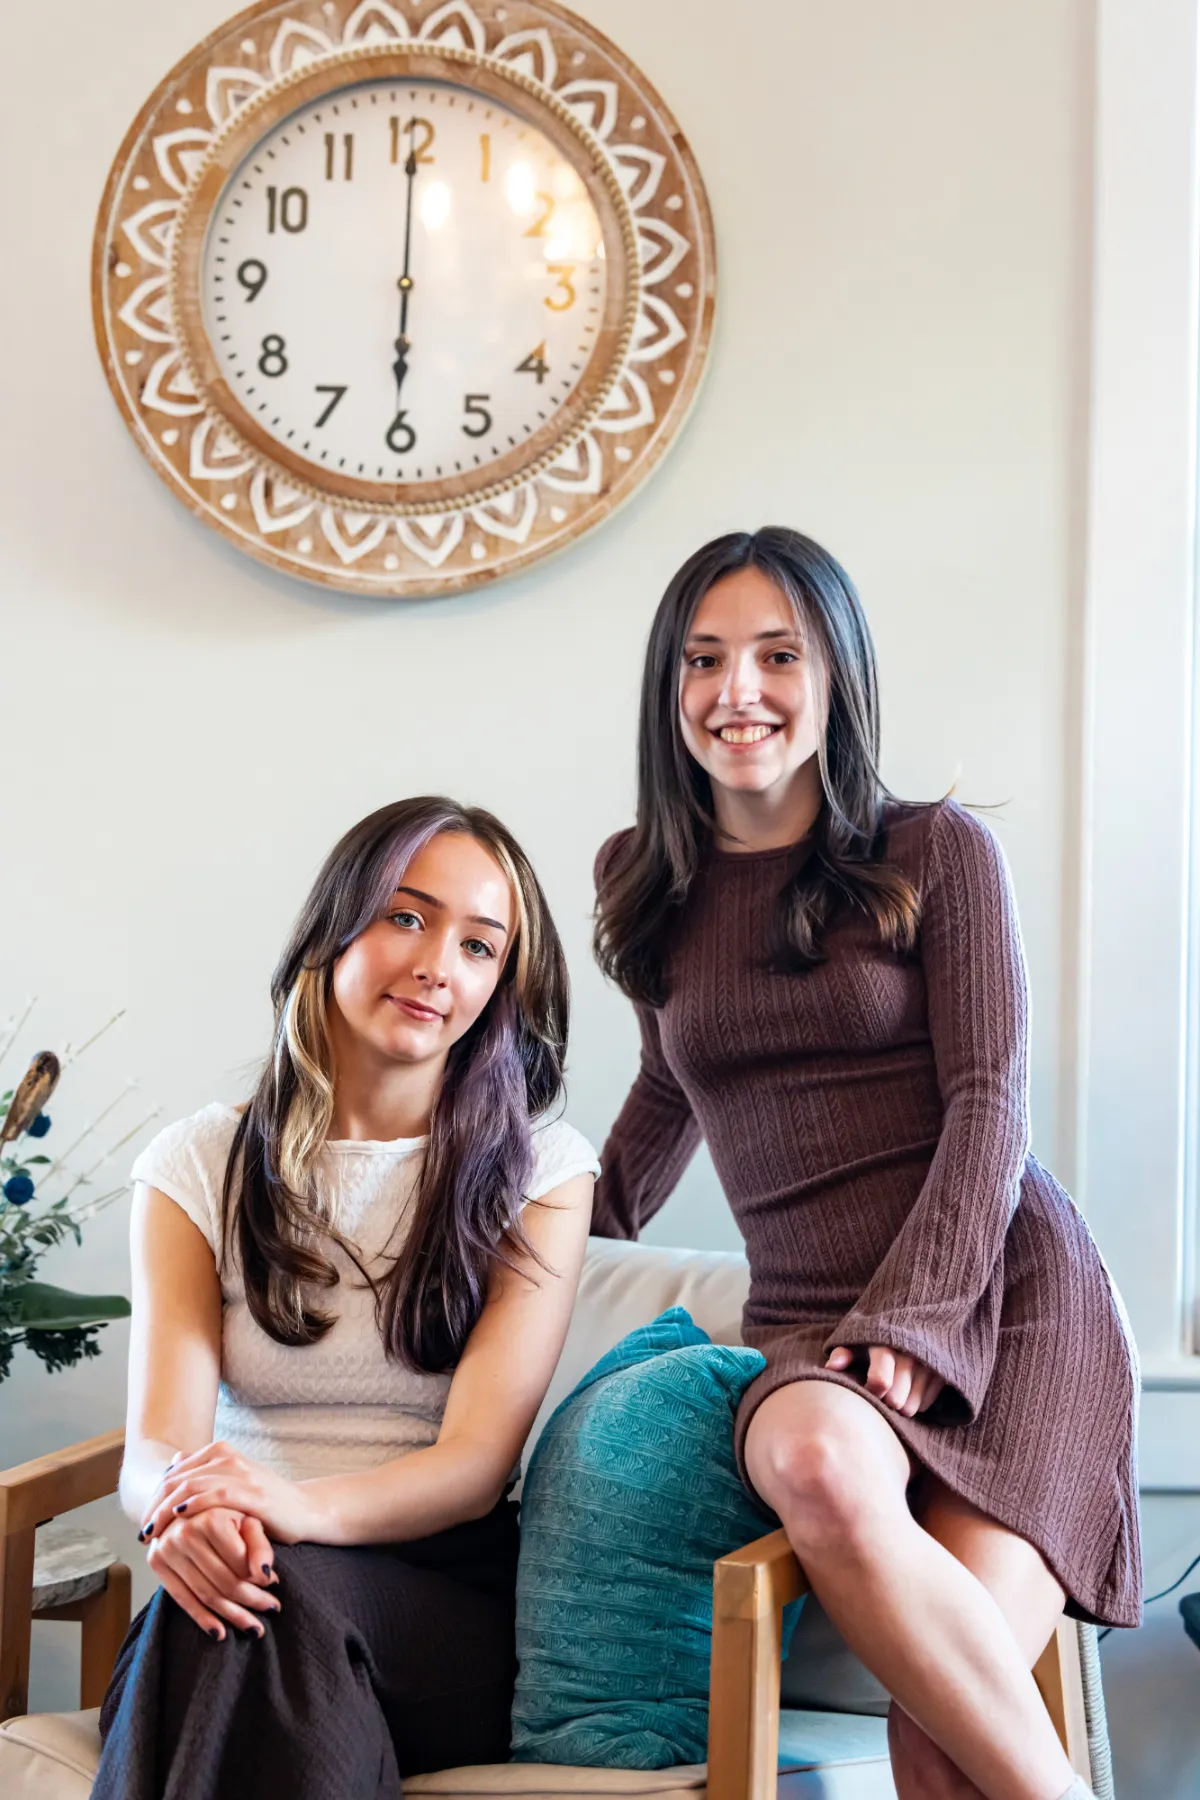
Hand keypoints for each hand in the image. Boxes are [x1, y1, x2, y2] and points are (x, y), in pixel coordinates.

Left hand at [139, 1441, 320, 1547]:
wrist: (306, 1510)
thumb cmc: (266, 1504)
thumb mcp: (232, 1485)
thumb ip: (204, 1475)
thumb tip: (172, 1463)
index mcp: (220, 1452)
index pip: (174, 1473)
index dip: (154, 1497)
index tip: (144, 1523)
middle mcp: (228, 1457)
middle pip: (176, 1479)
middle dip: (154, 1506)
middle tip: (143, 1532)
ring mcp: (241, 1473)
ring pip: (191, 1486)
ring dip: (166, 1510)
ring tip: (154, 1532)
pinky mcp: (253, 1493)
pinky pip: (216, 1495)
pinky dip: (194, 1505)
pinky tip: (180, 1516)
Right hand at [143, 1505, 279, 1640]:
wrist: (188, 1502)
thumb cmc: (228, 1511)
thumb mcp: (249, 1519)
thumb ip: (260, 1545)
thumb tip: (266, 1576)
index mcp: (209, 1517)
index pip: (239, 1562)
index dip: (260, 1577)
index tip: (275, 1586)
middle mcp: (184, 1532)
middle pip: (223, 1580)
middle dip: (251, 1600)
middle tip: (272, 1609)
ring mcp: (166, 1548)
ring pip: (205, 1594)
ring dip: (231, 1615)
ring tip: (254, 1626)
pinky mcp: (155, 1562)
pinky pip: (182, 1598)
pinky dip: (202, 1619)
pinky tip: (221, 1633)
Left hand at [825, 1344, 945, 1417]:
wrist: (915, 1312)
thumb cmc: (877, 1332)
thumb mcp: (858, 1337)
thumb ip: (843, 1352)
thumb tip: (831, 1368)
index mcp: (886, 1346)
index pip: (881, 1382)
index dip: (871, 1391)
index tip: (867, 1386)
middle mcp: (910, 1356)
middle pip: (896, 1401)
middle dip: (886, 1401)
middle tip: (881, 1391)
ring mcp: (929, 1366)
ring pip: (912, 1408)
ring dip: (902, 1404)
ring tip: (895, 1389)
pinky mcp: (943, 1373)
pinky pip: (926, 1405)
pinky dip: (916, 1401)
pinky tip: (910, 1387)